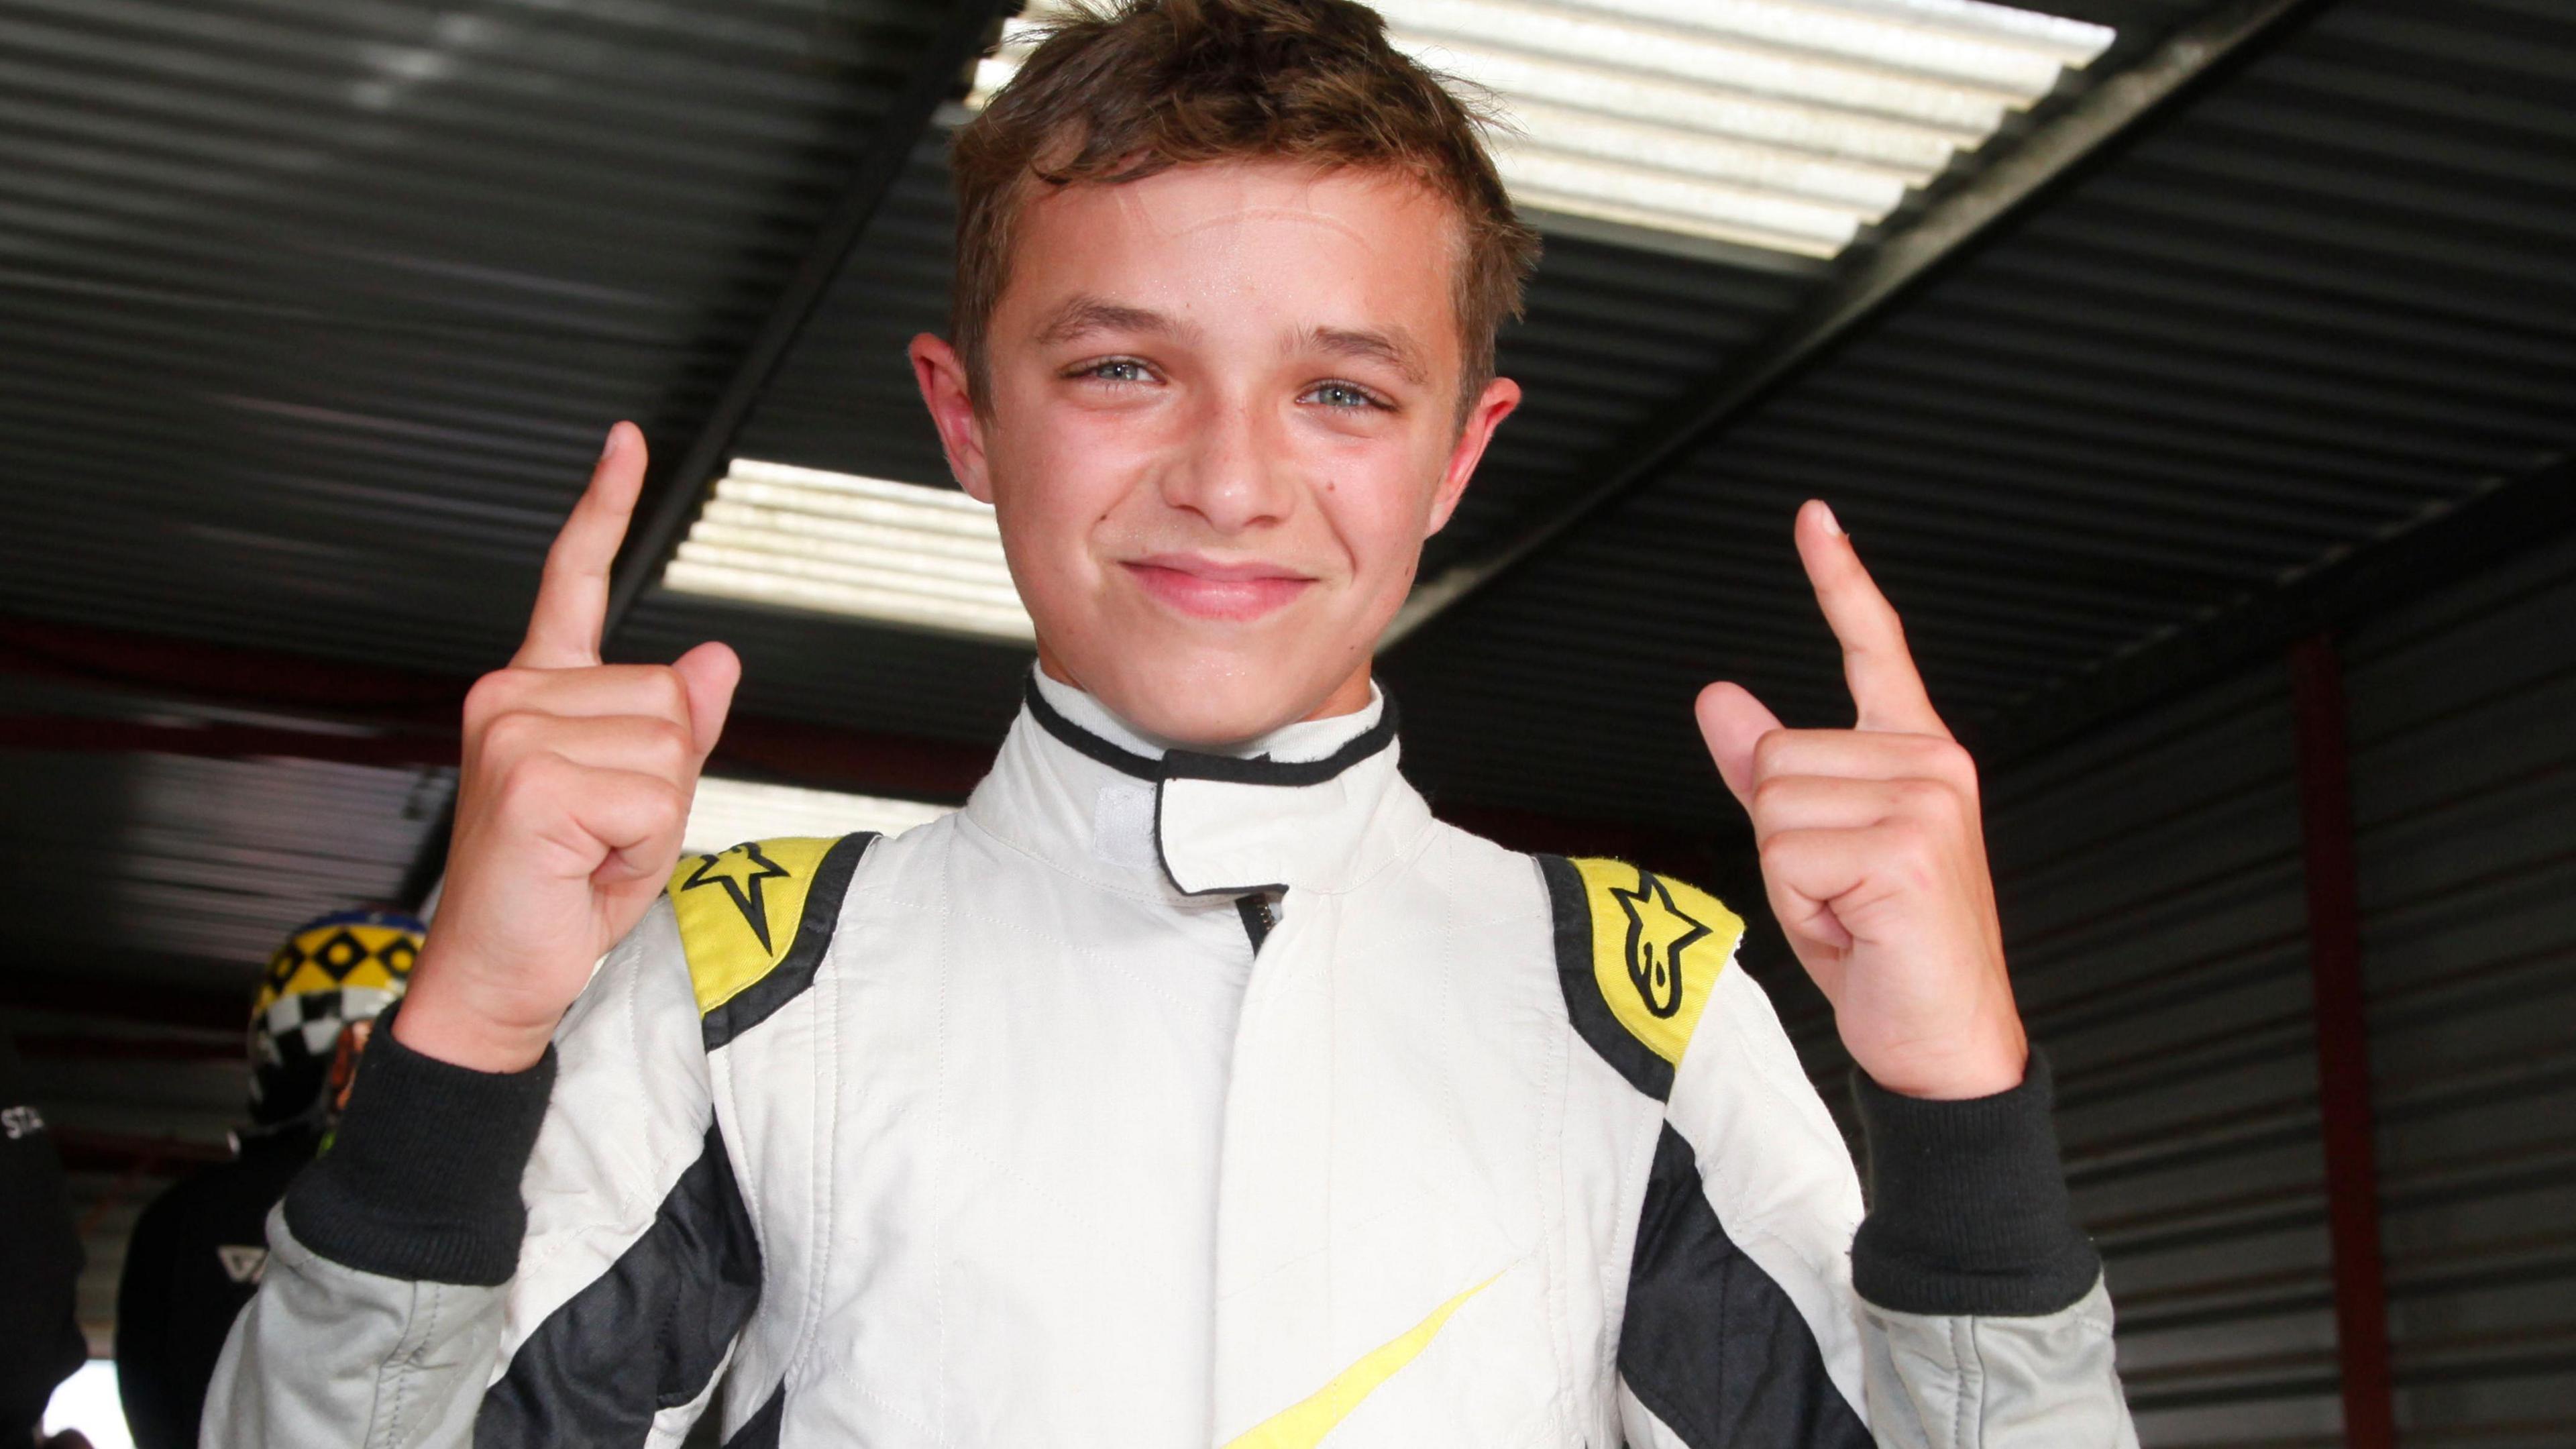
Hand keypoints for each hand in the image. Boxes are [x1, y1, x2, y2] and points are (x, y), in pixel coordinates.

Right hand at [395, 423, 739, 1071]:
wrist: (498, 976)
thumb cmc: (557, 891)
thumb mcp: (635, 803)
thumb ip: (675, 728)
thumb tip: (716, 657)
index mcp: (532, 691)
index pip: (573, 580)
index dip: (605, 507)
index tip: (627, 439)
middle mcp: (512, 695)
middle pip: (672, 698)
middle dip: (664, 783)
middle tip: (602, 836)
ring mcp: (514, 730)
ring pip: (671, 746)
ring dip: (654, 817)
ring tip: (591, 852)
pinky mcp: (529, 778)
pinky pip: (653, 794)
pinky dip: (641, 845)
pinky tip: (584, 865)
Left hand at [1696, 501, 2025, 1100]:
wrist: (1944, 1041)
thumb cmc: (1889, 951)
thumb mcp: (1815, 850)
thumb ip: (1770, 770)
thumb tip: (1719, 700)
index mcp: (1916, 757)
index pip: (1875, 649)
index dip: (1839, 581)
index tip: (1814, 519)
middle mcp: (1931, 765)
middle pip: (1774, 758)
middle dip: (1783, 838)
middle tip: (1840, 893)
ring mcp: (1925, 801)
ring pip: (1773, 804)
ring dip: (1791, 875)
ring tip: (1852, 911)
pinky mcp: (1904, 848)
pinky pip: (1786, 854)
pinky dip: (1802, 905)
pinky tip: (1858, 927)